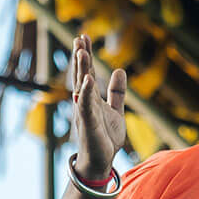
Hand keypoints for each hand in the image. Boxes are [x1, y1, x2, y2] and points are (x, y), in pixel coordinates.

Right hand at [68, 32, 127, 183]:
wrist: (100, 161)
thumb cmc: (105, 137)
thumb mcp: (115, 110)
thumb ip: (116, 92)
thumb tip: (119, 70)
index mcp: (91, 98)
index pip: (88, 72)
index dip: (86, 55)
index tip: (83, 37)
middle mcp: (84, 102)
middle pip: (82, 75)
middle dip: (80, 56)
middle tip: (79, 37)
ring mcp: (84, 112)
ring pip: (81, 86)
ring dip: (81, 69)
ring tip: (81, 51)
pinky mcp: (88, 124)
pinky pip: (85, 106)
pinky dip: (86, 92)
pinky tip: (88, 80)